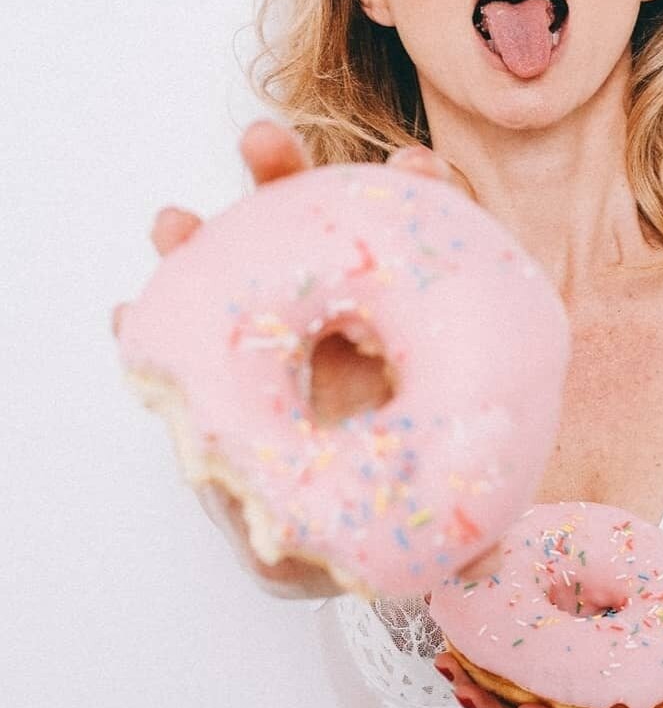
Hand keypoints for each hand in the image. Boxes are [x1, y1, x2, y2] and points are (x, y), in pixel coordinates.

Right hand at [112, 119, 476, 598]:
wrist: (358, 534)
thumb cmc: (413, 497)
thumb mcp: (446, 506)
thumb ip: (463, 525)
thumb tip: (487, 563)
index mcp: (409, 334)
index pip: (415, 255)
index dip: (420, 203)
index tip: (414, 166)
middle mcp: (345, 328)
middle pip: (318, 241)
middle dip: (291, 188)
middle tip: (263, 144)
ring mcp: (288, 350)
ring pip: (246, 279)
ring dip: (207, 245)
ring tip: (172, 224)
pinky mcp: (240, 384)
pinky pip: (195, 350)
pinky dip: (161, 331)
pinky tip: (130, 318)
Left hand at [428, 531, 662, 707]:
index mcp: (634, 674)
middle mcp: (596, 675)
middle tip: (470, 686)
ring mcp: (569, 657)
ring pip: (519, 694)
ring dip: (481, 689)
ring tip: (451, 667)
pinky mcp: (548, 633)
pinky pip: (509, 658)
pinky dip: (480, 655)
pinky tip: (455, 643)